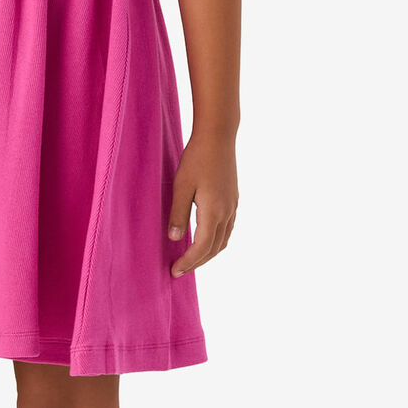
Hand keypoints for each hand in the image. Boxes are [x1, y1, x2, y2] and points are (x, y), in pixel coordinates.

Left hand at [167, 129, 237, 277]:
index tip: (175, 271)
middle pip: (214, 248)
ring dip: (208, 253)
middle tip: (180, 269)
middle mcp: (227, 212)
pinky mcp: (233, 198)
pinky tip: (205, 237)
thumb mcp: (181, 185)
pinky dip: (216, 240)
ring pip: (223, 240)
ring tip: (191, 258)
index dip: (188, 262)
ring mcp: (233, 206)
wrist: (218, 136)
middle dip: (198, 262)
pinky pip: (227, 228)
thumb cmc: (196, 158)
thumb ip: (177, 213)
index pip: (202, 247)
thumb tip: (174, 239)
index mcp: (213, 212)